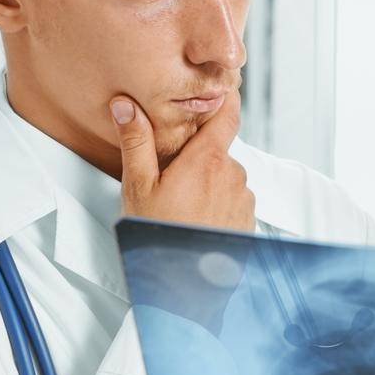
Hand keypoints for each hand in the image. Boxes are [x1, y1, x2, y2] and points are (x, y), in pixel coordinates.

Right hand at [112, 89, 255, 231]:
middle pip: (218, 151)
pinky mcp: (248, 219)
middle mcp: (233, 175)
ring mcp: (244, 198)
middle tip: (172, 177)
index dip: (226, 98)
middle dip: (198, 158)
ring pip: (225, 177)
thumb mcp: (139, 186)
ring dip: (208, 184)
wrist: (185, 287)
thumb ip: (136, 142)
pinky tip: (195, 220)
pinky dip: (217, 205)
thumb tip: (125, 106)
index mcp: (208, 160)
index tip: (221, 88)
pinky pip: (233, 201)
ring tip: (181, 206)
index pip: (228, 115)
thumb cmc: (160, 235)